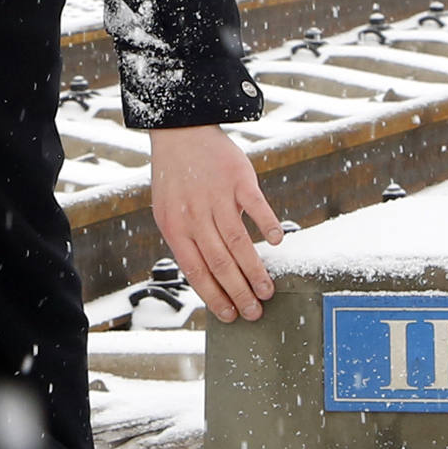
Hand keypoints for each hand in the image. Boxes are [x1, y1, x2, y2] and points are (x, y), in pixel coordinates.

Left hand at [149, 124, 280, 321]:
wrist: (181, 132)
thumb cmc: (176, 179)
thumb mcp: (169, 212)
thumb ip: (186, 242)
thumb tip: (207, 280)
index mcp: (175, 227)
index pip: (196, 271)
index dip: (214, 296)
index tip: (230, 315)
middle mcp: (195, 215)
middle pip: (220, 262)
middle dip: (239, 292)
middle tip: (255, 312)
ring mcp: (217, 196)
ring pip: (238, 242)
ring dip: (255, 270)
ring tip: (267, 290)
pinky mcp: (238, 178)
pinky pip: (256, 205)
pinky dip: (267, 224)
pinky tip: (277, 242)